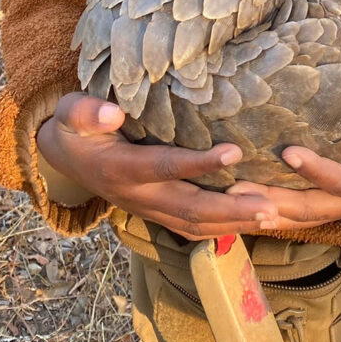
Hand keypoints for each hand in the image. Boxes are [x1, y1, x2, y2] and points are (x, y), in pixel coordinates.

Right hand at [36, 92, 277, 239]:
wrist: (64, 159)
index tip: (234, 152)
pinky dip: (227, 229)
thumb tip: (113, 113)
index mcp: (120, 169)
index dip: (198, 163)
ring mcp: (150, 210)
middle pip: (190, 208)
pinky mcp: (159, 214)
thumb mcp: (70, 112)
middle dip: (232, 209)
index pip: (164, 167)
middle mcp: (138, 196)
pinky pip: (194, 229)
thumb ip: (86, 112)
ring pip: (196, 225)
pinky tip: (256, 223)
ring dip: (237, 223)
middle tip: (271, 206)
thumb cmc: (75, 128)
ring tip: (275, 217)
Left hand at [226, 119, 340, 229]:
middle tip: (235, 186)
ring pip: (298, 216)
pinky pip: (298, 211)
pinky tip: (244, 197)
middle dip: (271, 199)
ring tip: (228, 195)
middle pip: (308, 208)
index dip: (317, 170)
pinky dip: (271, 207)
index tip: (289, 152)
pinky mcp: (332, 202)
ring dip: (263, 208)